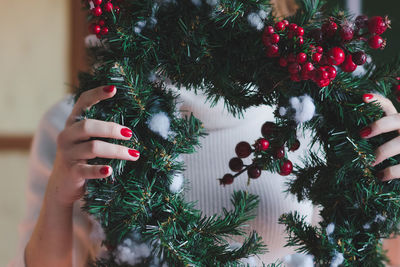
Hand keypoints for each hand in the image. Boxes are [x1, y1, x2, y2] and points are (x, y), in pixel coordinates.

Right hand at [47, 85, 139, 206]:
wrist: (63, 186)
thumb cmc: (83, 159)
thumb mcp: (89, 141)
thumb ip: (102, 131)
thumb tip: (133, 124)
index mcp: (73, 123)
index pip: (82, 102)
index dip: (96, 94)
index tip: (114, 89)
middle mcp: (67, 136)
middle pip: (88, 126)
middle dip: (111, 128)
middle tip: (129, 133)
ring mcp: (68, 154)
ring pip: (93, 147)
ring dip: (116, 150)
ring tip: (134, 154)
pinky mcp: (71, 172)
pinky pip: (86, 170)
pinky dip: (99, 170)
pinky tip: (110, 171)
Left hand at [360, 93, 399, 180]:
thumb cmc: (394, 153)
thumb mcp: (386, 139)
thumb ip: (372, 135)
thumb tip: (345, 136)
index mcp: (399, 121)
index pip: (388, 106)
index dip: (377, 99)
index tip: (363, 97)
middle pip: (397, 120)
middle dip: (379, 125)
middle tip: (362, 134)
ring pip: (399, 144)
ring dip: (381, 152)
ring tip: (368, 162)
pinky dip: (389, 172)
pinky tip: (379, 176)